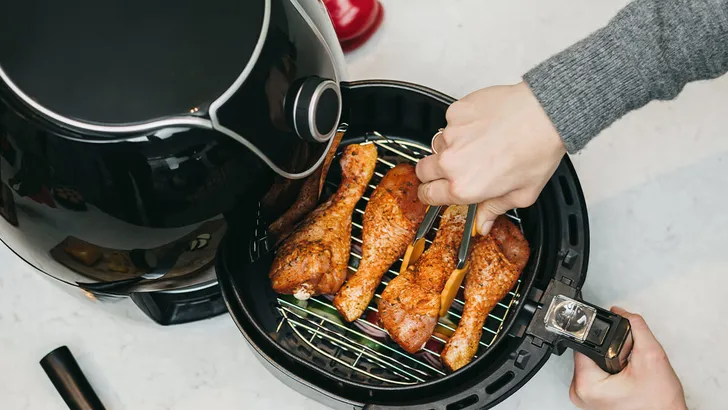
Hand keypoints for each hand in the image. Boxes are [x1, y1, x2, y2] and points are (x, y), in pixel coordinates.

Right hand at [415, 82, 565, 233]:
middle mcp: (452, 162)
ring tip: (475, 144)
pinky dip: (461, 126)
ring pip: (437, 145)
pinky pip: (450, 122)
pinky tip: (481, 126)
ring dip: (449, 148)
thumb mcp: (521, 194)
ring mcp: (451, 135)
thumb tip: (483, 223)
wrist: (545, 114)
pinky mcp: (455, 113)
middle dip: (432, 173)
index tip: (432, 191)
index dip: (430, 195)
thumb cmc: (537, 151)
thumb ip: (495, 210)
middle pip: (422, 170)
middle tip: (450, 169)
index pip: (428, 195)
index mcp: (465, 186)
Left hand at [570, 307, 687, 409]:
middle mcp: (580, 393)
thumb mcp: (651, 356)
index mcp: (586, 385)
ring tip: (628, 372)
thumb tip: (621, 313)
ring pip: (593, 362)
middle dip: (609, 351)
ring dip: (610, 361)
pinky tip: (624, 378)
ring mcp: (585, 397)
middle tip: (628, 363)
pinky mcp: (592, 398)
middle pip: (588, 352)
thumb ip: (636, 327)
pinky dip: (609, 371)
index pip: (584, 343)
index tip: (619, 343)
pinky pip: (596, 374)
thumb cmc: (659, 404)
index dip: (604, 336)